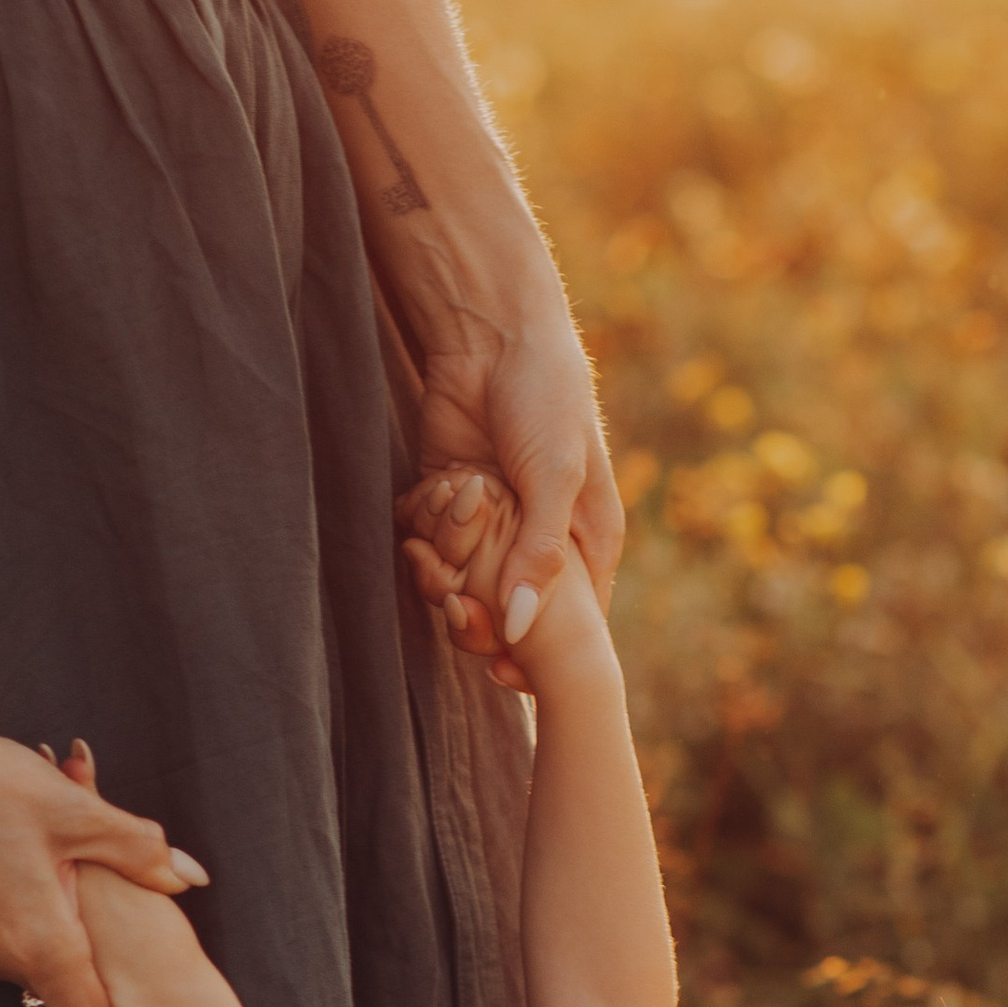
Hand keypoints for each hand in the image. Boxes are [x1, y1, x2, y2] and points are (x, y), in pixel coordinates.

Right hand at [0, 699, 205, 1006]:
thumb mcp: (78, 813)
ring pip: (35, 963)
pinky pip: (4, 942)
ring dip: (57, 928)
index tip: (135, 966)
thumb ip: (141, 853)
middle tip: (96, 888)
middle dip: (92, 953)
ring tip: (57, 861)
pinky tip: (22, 858)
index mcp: (39, 943)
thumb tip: (191, 879)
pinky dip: (25, 916)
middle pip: (67, 993)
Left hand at [410, 298, 621, 656]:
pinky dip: (421, 525)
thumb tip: (521, 632)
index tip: (504, 674)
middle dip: (476, 606)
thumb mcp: (554, 477)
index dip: (539, 655)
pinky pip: (426, 538)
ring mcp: (492, 521)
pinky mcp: (449, 498)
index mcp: (587, 540)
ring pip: (459, 577)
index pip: (572, 623)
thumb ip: (540, 557)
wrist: (492, 333)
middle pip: (506, 610)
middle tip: (456, 598)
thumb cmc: (546, 397)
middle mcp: (540, 538)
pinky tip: (431, 491)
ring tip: (451, 511)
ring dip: (445, 555)